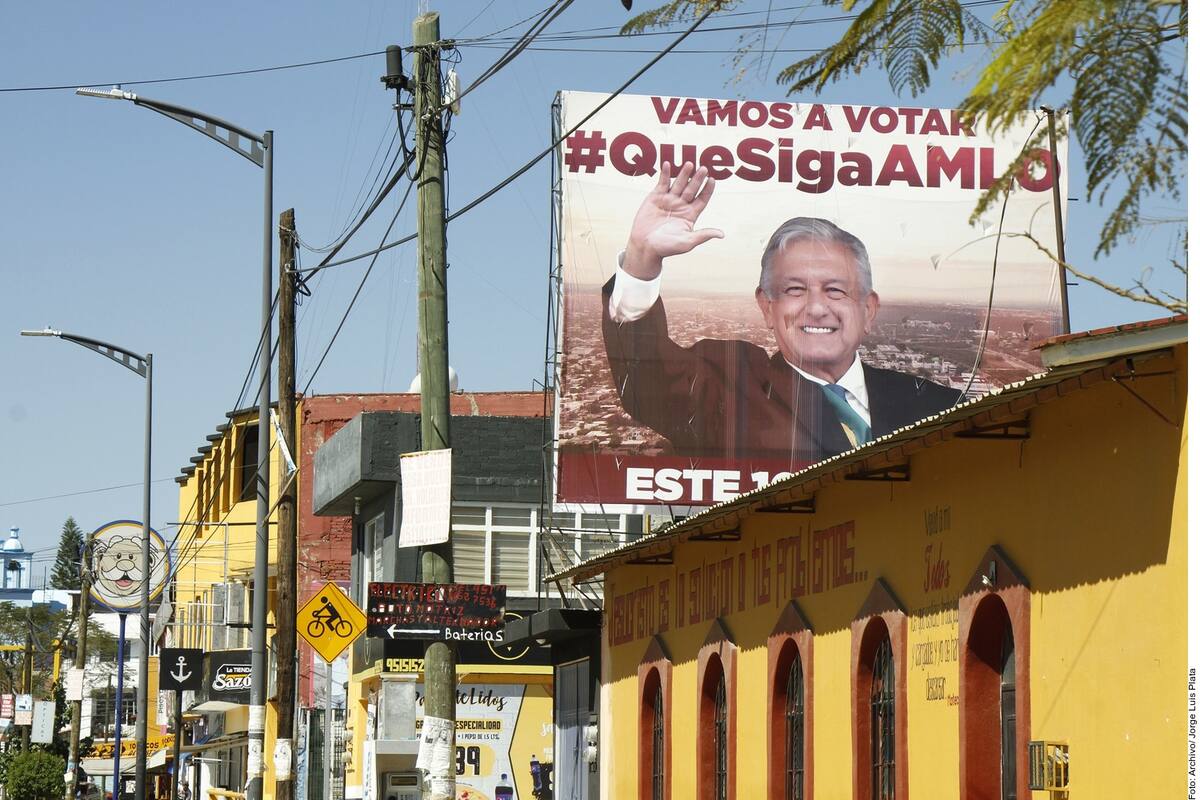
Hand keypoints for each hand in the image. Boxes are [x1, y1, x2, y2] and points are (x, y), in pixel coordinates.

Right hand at [623, 161, 723, 279]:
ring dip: (684, 173)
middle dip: (697, 179)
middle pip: (692, 188)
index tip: (712, 179)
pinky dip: (665, 173)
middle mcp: (681, 205)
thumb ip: (703, 235)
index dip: (707, 189)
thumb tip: (722, 234)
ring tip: (689, 164)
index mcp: (690, 214)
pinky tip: (668, 164)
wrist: (644, 246)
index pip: (702, 198)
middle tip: (703, 168)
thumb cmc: (666, 247)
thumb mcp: (687, 242)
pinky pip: (662, 183)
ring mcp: (669, 199)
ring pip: (678, 183)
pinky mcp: (655, 197)